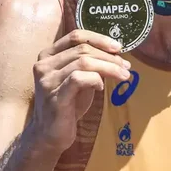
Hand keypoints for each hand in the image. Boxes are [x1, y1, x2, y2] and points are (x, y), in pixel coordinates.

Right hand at [29, 29, 130, 153]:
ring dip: (109, 67)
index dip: (100, 39)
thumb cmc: (67, 104)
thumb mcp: (79, 78)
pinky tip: (100, 87)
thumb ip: (91, 64)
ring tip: (122, 75)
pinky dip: (95, 79)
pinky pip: (79, 78)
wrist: (50, 134)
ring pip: (83, 62)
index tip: (118, 47)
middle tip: (126, 66)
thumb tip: (118, 55)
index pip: (76, 36)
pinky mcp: (55, 96)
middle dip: (109, 56)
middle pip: (83, 49)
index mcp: (49, 55)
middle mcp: (44, 64)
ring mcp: (47, 80)